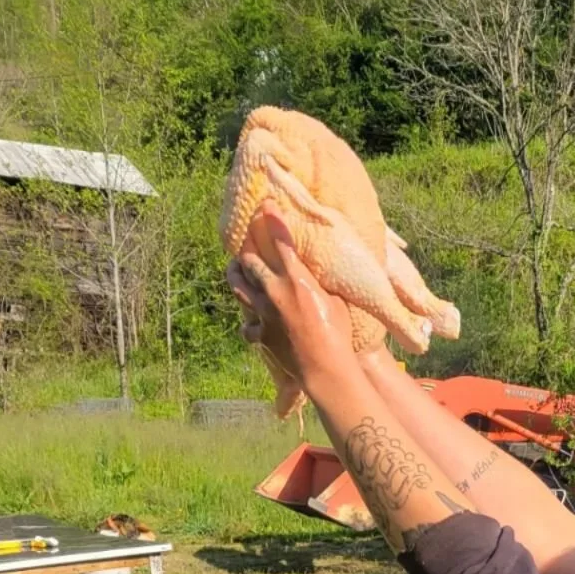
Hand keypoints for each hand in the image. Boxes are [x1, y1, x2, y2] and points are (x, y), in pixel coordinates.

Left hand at [227, 205, 354, 390]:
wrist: (325, 369)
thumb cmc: (338, 334)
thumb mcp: (336, 301)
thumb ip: (319, 285)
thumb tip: (314, 276)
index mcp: (298, 279)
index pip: (281, 240)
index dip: (272, 219)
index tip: (266, 204)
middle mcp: (275, 290)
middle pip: (249, 259)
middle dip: (246, 247)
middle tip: (247, 241)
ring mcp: (264, 312)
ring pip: (238, 285)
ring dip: (235, 275)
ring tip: (236, 269)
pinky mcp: (261, 334)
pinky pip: (247, 326)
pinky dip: (249, 325)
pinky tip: (253, 323)